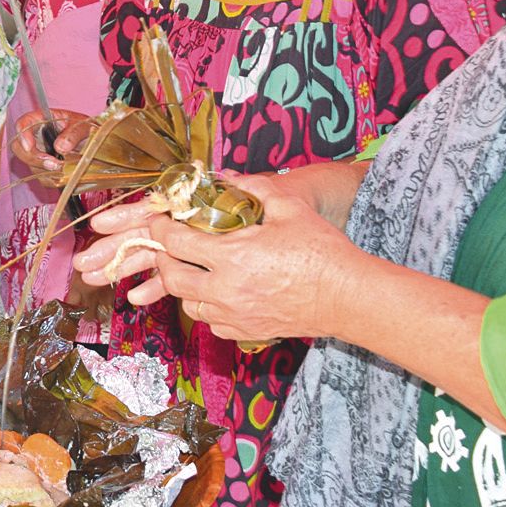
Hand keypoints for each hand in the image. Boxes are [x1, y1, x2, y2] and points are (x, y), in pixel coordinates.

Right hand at [8, 108, 92, 173]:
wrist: (94, 143)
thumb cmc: (86, 129)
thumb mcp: (84, 127)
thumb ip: (73, 134)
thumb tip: (60, 147)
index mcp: (42, 120)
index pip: (23, 123)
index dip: (22, 134)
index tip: (29, 146)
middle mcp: (36, 137)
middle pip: (19, 148)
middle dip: (34, 158)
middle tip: (53, 163)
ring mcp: (38, 153)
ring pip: (30, 165)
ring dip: (45, 170)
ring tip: (64, 168)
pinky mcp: (43, 168)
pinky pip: (40, 177)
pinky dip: (51, 178)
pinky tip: (64, 174)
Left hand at [72, 179, 365, 343]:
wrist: (347, 296)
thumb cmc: (321, 250)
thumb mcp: (289, 208)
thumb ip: (254, 187)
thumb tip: (228, 175)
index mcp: (232, 256)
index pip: (177, 242)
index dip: (161, 229)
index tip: (158, 221)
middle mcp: (226, 290)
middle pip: (173, 278)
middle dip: (165, 259)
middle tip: (170, 246)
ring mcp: (234, 315)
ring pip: (188, 304)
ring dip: (184, 285)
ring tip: (193, 268)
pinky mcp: (246, 331)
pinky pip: (210, 322)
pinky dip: (206, 308)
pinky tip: (217, 293)